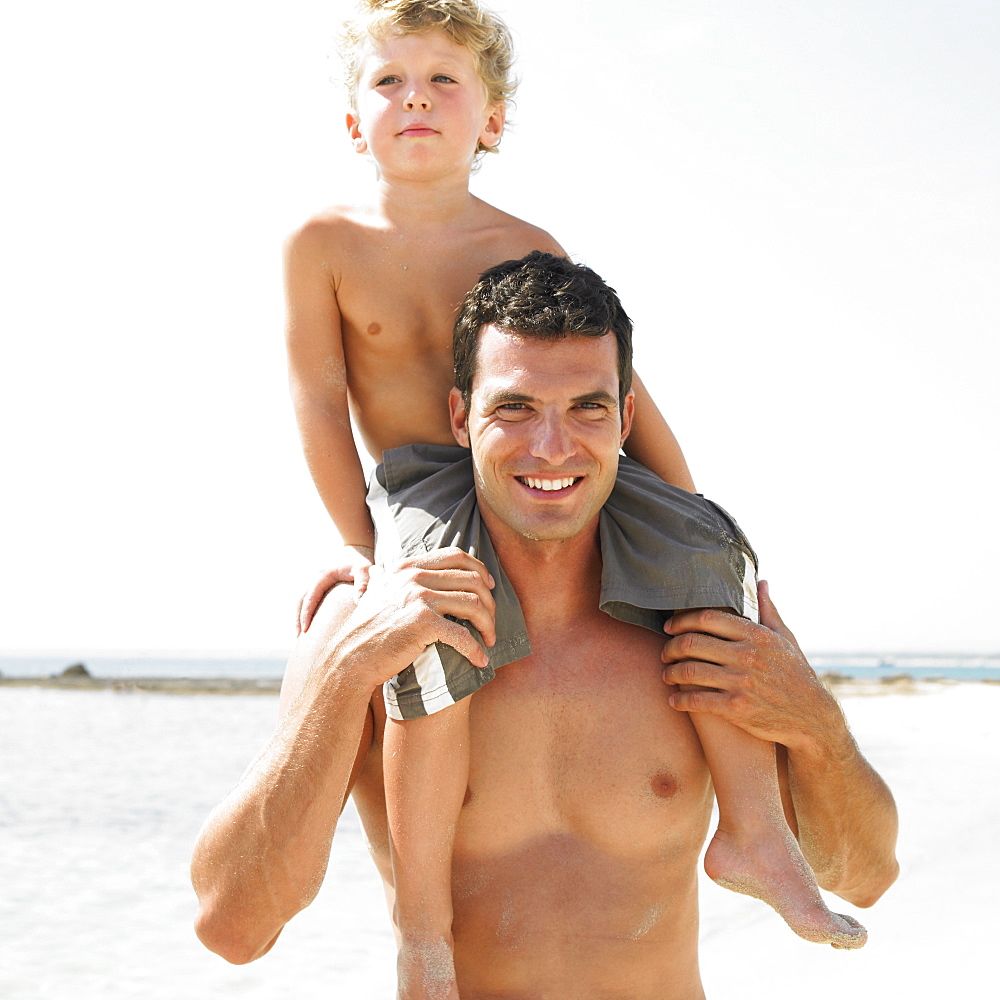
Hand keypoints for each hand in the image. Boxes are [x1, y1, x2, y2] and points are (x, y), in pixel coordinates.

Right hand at [296, 545, 374, 634]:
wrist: (357, 550)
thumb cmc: (361, 561)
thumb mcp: (364, 570)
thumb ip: (363, 584)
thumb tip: (358, 602)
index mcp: (323, 576)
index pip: (310, 598)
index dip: (306, 614)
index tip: (305, 630)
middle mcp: (315, 578)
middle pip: (301, 601)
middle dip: (298, 619)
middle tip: (298, 637)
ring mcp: (316, 582)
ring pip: (302, 601)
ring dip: (299, 616)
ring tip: (300, 636)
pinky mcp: (320, 586)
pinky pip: (309, 600)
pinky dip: (306, 612)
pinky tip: (310, 624)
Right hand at [329, 547, 496, 691]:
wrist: (350, 656)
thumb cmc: (367, 628)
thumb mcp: (377, 591)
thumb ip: (391, 577)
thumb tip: (394, 570)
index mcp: (408, 566)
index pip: (456, 555)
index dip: (479, 568)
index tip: (489, 586)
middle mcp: (414, 577)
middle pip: (472, 580)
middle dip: (489, 602)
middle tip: (491, 621)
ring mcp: (418, 598)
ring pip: (473, 605)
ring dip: (488, 625)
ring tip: (489, 639)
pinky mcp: (422, 623)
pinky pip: (462, 635)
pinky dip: (476, 649)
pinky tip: (479, 659)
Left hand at [660, 580, 842, 749]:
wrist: (812, 717)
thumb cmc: (796, 674)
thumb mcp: (785, 638)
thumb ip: (769, 610)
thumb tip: (762, 582)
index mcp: (756, 635)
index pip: (707, 618)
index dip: (681, 621)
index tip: (669, 627)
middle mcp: (747, 656)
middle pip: (692, 643)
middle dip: (670, 647)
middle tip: (665, 653)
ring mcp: (742, 682)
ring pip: (690, 671)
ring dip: (670, 673)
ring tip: (667, 675)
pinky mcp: (738, 708)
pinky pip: (698, 700)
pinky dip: (680, 700)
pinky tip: (674, 700)